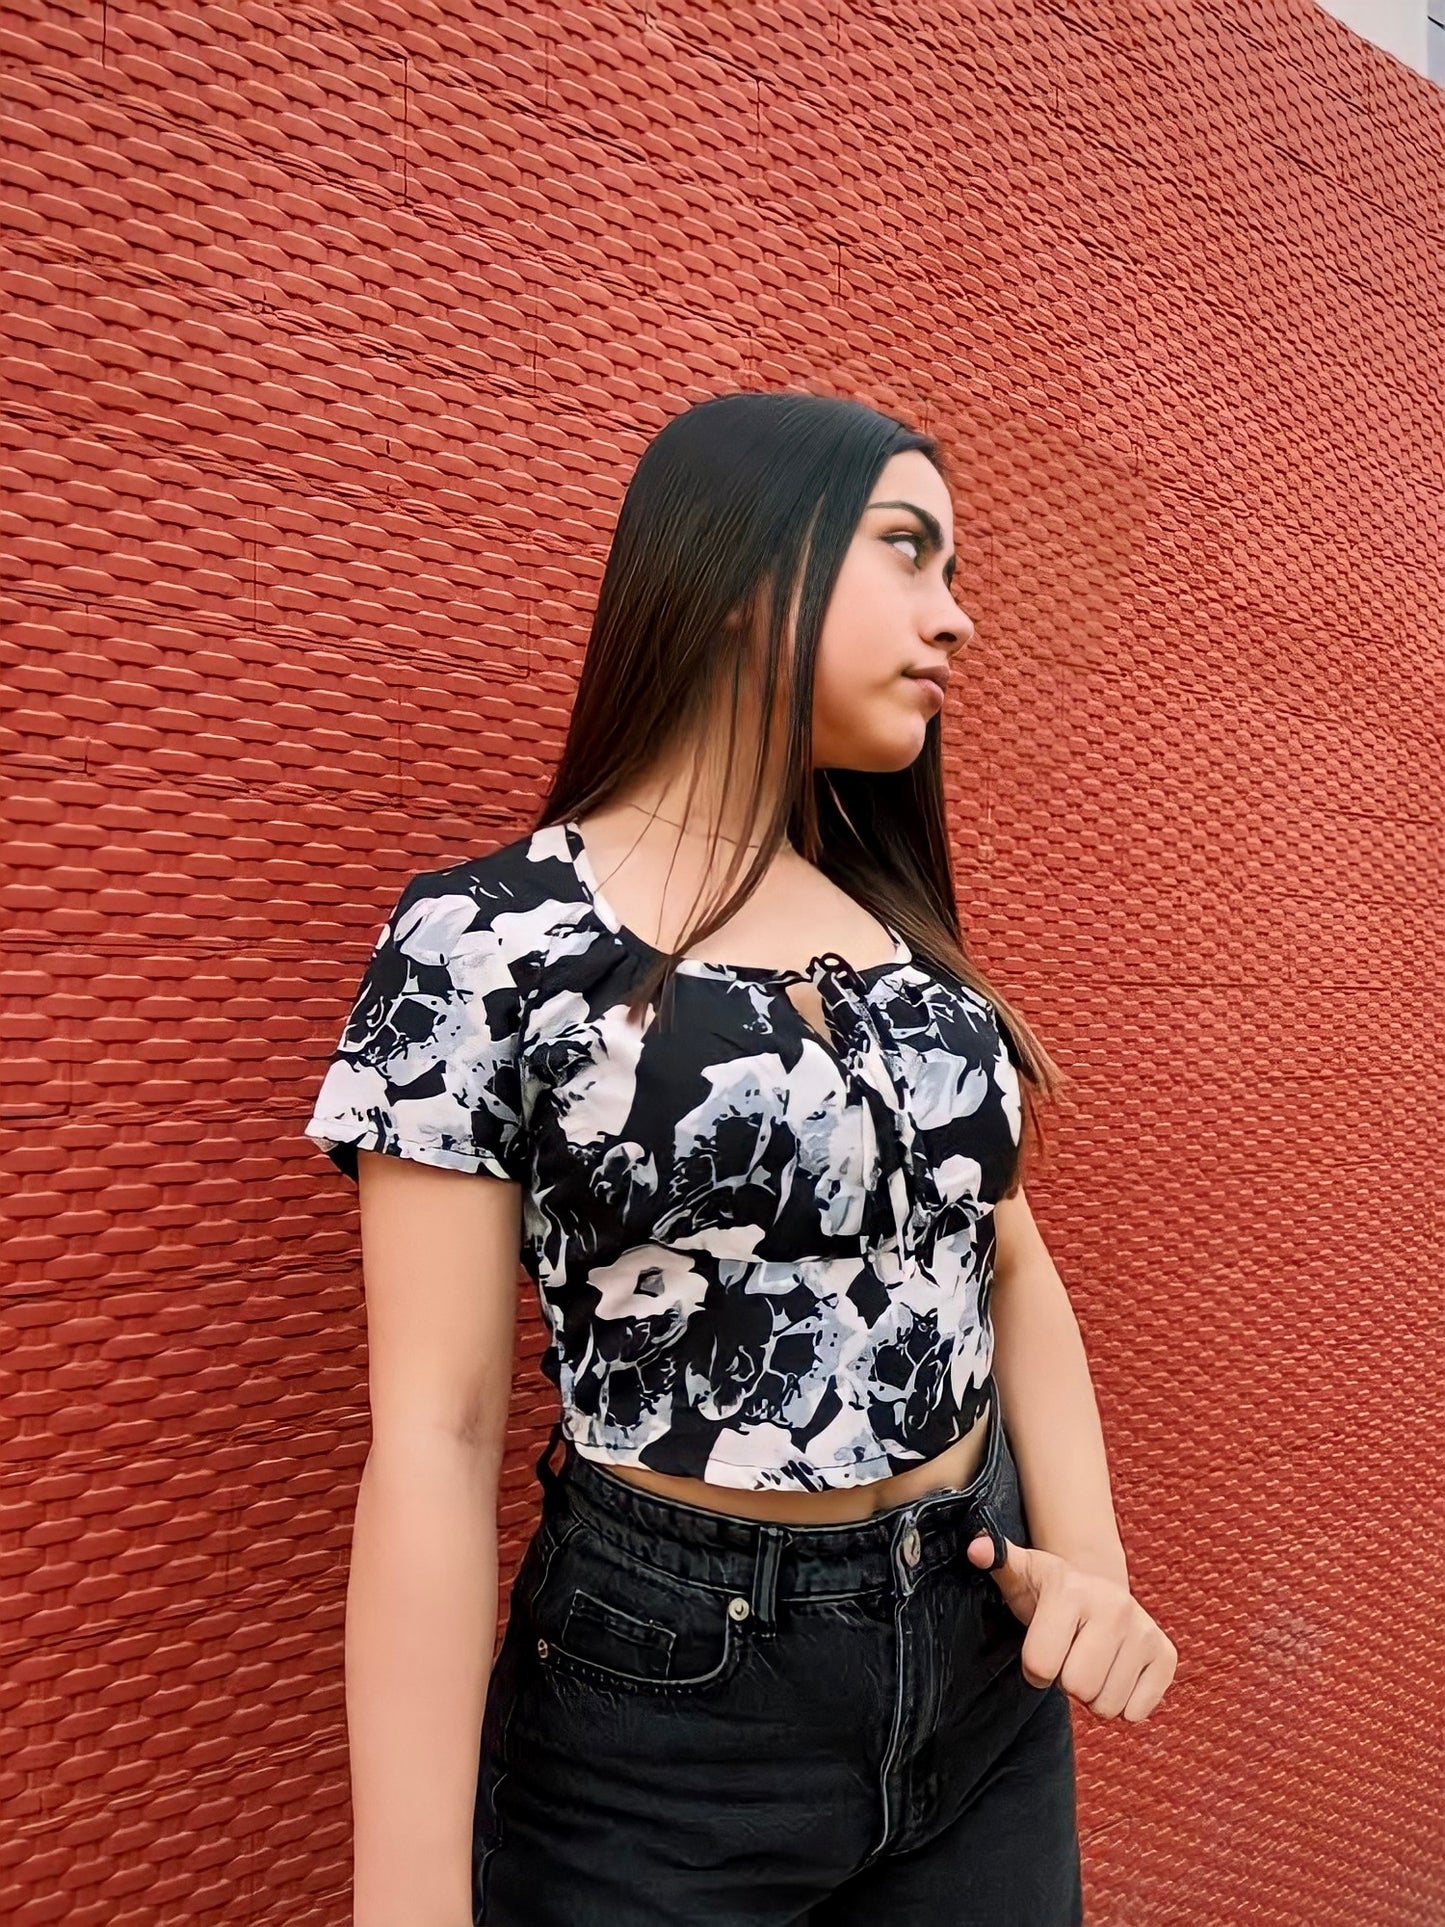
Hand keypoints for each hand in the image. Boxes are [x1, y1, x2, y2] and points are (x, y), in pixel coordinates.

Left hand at [965, 1531, 1176, 1722]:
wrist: (1097, 1588)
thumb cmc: (1049, 1592)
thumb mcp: (1020, 1575)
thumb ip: (997, 1561)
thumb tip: (977, 1548)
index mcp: (1071, 1591)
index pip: (1040, 1668)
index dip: (1034, 1666)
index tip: (1042, 1646)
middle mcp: (1113, 1606)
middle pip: (1077, 1688)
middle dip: (1066, 1681)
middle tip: (1070, 1654)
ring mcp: (1143, 1630)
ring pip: (1108, 1706)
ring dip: (1094, 1694)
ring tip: (1091, 1661)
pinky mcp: (1165, 1655)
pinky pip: (1137, 1712)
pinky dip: (1124, 1703)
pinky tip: (1116, 1671)